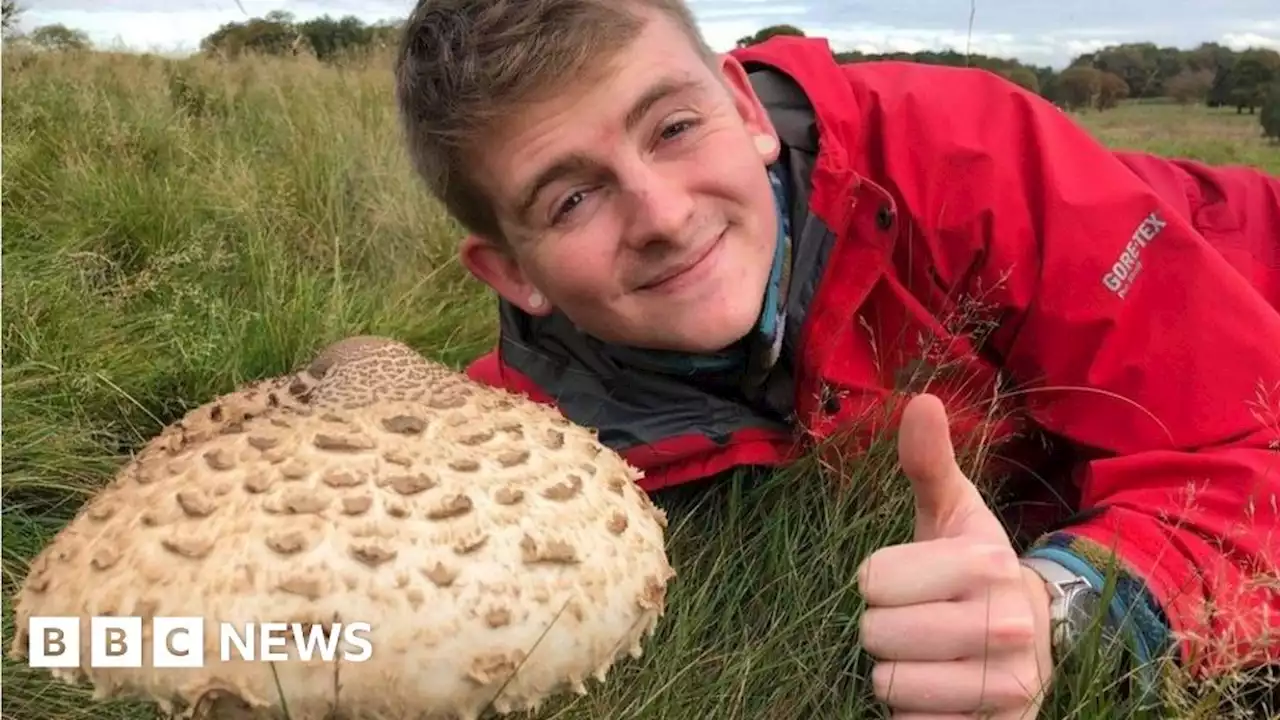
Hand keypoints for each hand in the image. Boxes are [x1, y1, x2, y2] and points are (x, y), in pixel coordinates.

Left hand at [856, 393, 1055, 718]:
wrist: (1034, 640)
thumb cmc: (972, 569)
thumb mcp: (951, 514)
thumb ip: (928, 463)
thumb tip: (921, 400)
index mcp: (988, 562)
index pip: (871, 580)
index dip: (878, 583)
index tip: (910, 581)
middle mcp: (1008, 625)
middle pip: (877, 634)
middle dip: (883, 630)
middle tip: (917, 622)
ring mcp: (1009, 687)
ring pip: (889, 686)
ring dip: (895, 676)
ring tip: (929, 658)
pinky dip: (913, 716)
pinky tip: (940, 695)